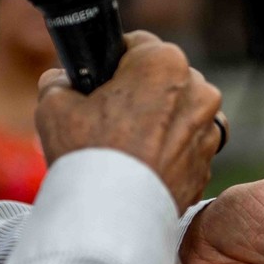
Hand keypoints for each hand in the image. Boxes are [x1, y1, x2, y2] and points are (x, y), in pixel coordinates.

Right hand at [36, 32, 222, 211]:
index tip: (102, 83)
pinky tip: (143, 169)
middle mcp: (198, 90)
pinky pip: (187, 149)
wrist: (113, 217)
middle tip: (110, 119)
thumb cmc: (86, 154)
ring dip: (160, 124)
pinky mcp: (209, 164)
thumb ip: (61, 81)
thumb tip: (65, 80)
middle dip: (142, 94)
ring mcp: (209, 130)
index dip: (115, 64)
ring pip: (180, 115)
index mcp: (164, 62)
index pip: (138, 46)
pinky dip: (170, 155)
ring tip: (127, 148)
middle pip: (164, 81)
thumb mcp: (54, 104)